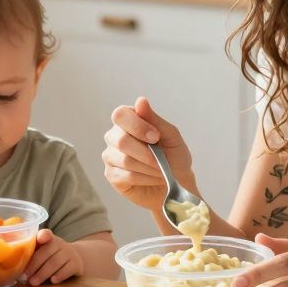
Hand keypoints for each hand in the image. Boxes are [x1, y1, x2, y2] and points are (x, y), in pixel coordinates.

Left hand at [22, 229, 83, 284]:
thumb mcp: (43, 250)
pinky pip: (68, 269)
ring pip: (56, 262)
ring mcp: (69, 253)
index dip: (43, 235)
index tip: (40, 238)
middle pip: (47, 252)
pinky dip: (60, 275)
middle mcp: (60, 244)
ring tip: (33, 282)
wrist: (75, 258)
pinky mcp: (76, 264)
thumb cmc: (51, 255)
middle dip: (34, 265)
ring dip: (43, 273)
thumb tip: (11, 264)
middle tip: (24, 276)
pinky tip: (52, 280)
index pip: (46, 234)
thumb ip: (30, 253)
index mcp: (49, 239)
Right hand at [102, 96, 196, 210]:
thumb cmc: (175, 157)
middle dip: (147, 153)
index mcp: (128, 120)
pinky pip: (125, 176)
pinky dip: (144, 178)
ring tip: (161, 170)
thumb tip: (140, 101)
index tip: (156, 137)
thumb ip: (155, 119)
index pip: (120, 115)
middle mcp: (115, 136)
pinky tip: (152, 178)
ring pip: (124, 160)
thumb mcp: (172, 137)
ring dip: (149, 167)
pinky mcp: (111, 175)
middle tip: (162, 160)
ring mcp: (110, 156)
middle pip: (121, 140)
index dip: (137, 126)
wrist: (176, 184)